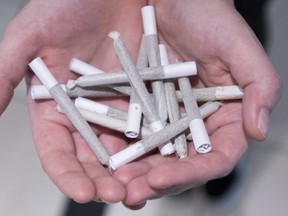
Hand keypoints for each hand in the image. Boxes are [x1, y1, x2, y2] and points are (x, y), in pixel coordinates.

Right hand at [0, 0, 146, 202]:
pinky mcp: (144, 97)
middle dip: (105, 181)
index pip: (59, 151)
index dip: (68, 175)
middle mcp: (87, 113)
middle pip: (94, 158)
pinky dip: (156, 144)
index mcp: (57, 108)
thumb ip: (5, 71)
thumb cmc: (70, 3)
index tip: (83, 192)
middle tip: (120, 196)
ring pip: (125, 149)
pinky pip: (151, 125)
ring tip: (143, 188)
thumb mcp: (31, 35)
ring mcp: (117, 107)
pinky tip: (165, 159)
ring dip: (133, 171)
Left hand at [113, 0, 281, 208]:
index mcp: (223, 116)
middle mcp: (194, 123)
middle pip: (180, 165)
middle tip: (134, 193)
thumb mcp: (238, 46)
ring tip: (116, 184)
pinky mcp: (142, 109)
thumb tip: (258, 130)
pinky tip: (106, 160)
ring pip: (154, 157)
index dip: (192, 173)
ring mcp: (166, 118)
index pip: (215, 157)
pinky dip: (121, 150)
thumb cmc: (207, 16)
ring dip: (136, 174)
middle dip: (158, 183)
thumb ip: (258, 86)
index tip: (164, 179)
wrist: (171, 0)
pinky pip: (132, 134)